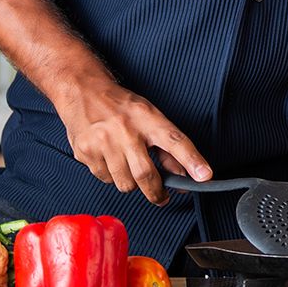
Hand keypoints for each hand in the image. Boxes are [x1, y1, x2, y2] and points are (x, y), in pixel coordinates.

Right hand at [55, 77, 211, 205]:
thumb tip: (184, 174)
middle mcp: (125, 130)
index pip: (174, 140)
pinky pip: (104, 179)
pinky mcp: (85, 152)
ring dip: (131, 183)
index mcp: (146, 117)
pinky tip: (109, 159)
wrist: (82, 91)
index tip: (205, 175)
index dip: (192, 159)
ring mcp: (102, 142)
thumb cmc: (120, 105)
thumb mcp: (149, 116)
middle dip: (156, 191)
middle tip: (162, 196)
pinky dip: (111, 176)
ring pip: (124, 183)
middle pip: (145, 174)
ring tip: (129, 166)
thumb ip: (167, 147)